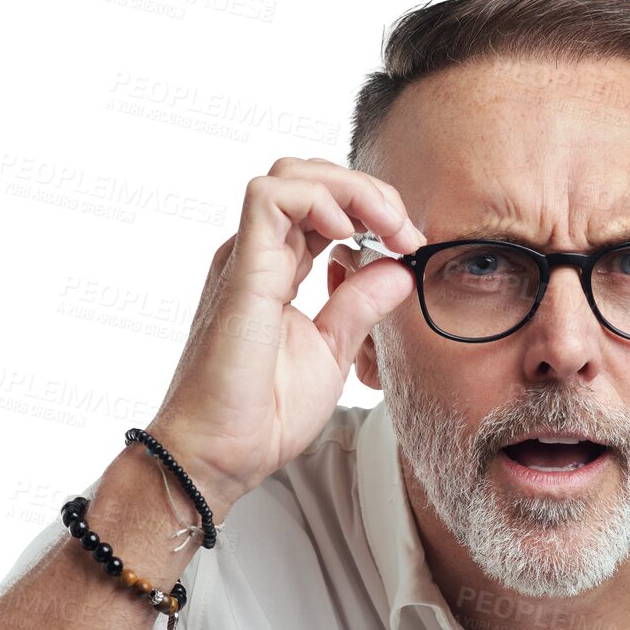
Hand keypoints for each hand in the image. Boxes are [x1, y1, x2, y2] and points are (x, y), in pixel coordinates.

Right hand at [147, 156, 423, 508]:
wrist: (219, 454)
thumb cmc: (263, 413)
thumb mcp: (332, 351)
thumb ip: (361, 305)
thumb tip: (398, 269)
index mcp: (276, 268)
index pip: (324, 206)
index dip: (373, 212)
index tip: (410, 245)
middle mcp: (257, 254)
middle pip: (309, 176)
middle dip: (369, 190)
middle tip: (406, 231)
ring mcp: (246, 258)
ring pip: (291, 174)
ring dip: (351, 189)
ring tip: (387, 228)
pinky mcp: (241, 271)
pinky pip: (271, 197)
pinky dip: (319, 200)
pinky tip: (350, 235)